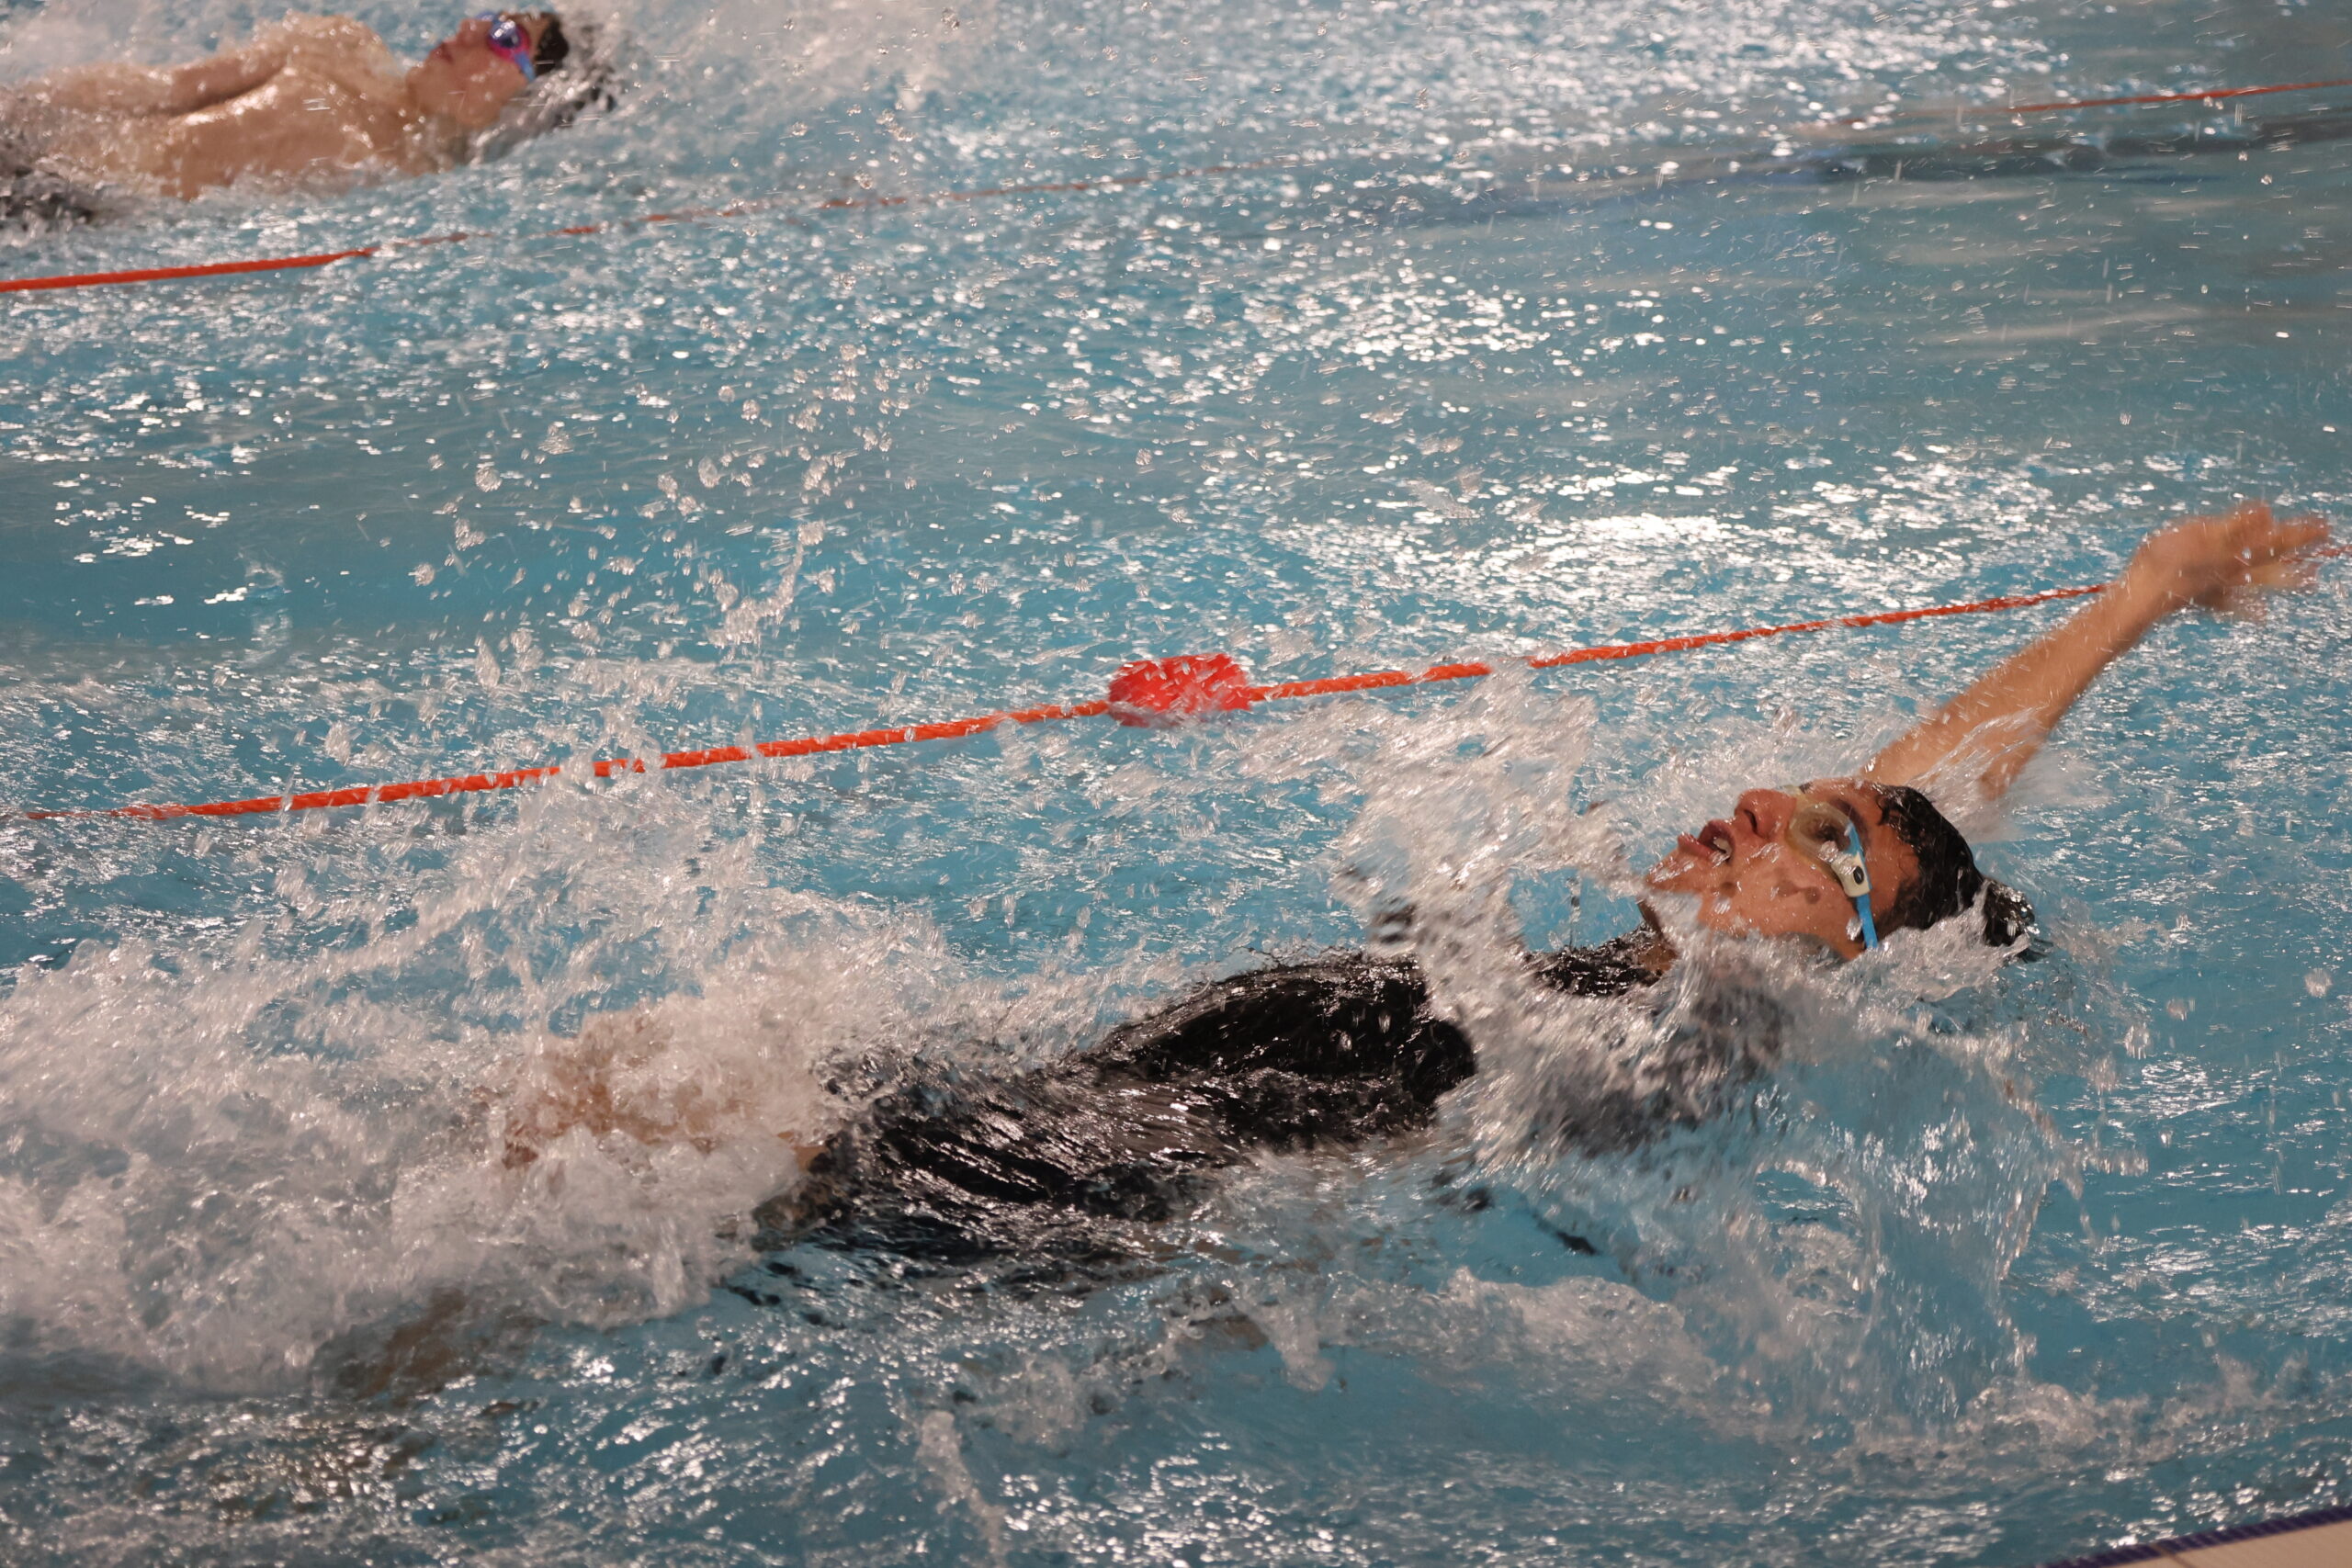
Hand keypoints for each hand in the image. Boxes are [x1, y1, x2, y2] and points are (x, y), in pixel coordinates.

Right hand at [2122, 501, 2330, 619]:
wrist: (2140, 600)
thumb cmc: (2164, 563)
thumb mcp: (2198, 534)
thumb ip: (2235, 526)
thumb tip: (2268, 512)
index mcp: (2235, 554)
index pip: (2276, 540)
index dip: (2299, 532)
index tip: (2325, 525)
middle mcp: (2234, 573)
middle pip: (2273, 559)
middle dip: (2298, 550)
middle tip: (2324, 542)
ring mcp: (2220, 589)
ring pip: (2261, 584)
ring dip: (2285, 581)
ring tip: (2310, 582)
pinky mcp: (2204, 600)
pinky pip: (2233, 605)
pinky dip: (2249, 609)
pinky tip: (2261, 616)